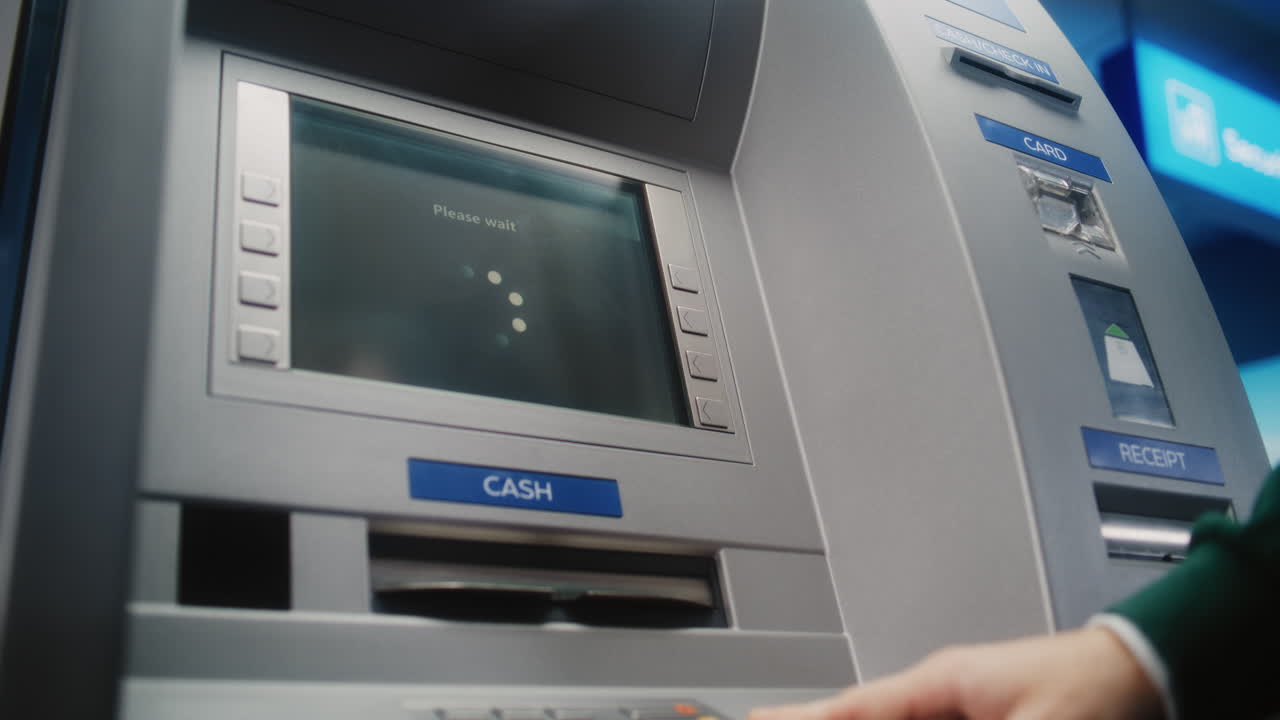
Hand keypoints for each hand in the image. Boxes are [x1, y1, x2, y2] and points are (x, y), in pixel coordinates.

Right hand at [749, 627, 1161, 719]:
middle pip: (862, 717)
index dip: (800, 717)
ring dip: (853, 717)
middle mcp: (941, 696)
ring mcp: (958, 712)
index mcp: (942, 683)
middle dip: (817, 719)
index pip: (853, 709)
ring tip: (807, 718)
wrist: (1149, 666)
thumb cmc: (1101, 684)